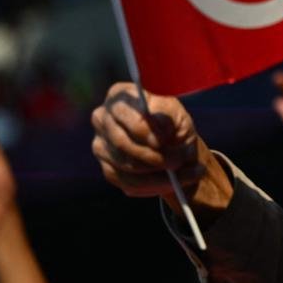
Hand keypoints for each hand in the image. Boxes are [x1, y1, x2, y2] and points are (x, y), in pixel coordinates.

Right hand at [90, 82, 206, 197]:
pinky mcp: (107, 169)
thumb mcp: (177, 114)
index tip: (164, 140)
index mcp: (119, 96)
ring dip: (158, 173)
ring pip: (126, 166)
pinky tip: (171, 182)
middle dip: (154, 156)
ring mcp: (101, 145)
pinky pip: (127, 182)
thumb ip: (166, 117)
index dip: (143, 129)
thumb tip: (157, 127)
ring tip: (181, 171)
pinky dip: (152, 185)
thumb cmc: (173, 124)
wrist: (174, 147)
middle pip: (122, 142)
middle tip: (178, 161)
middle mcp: (102, 119)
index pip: (123, 112)